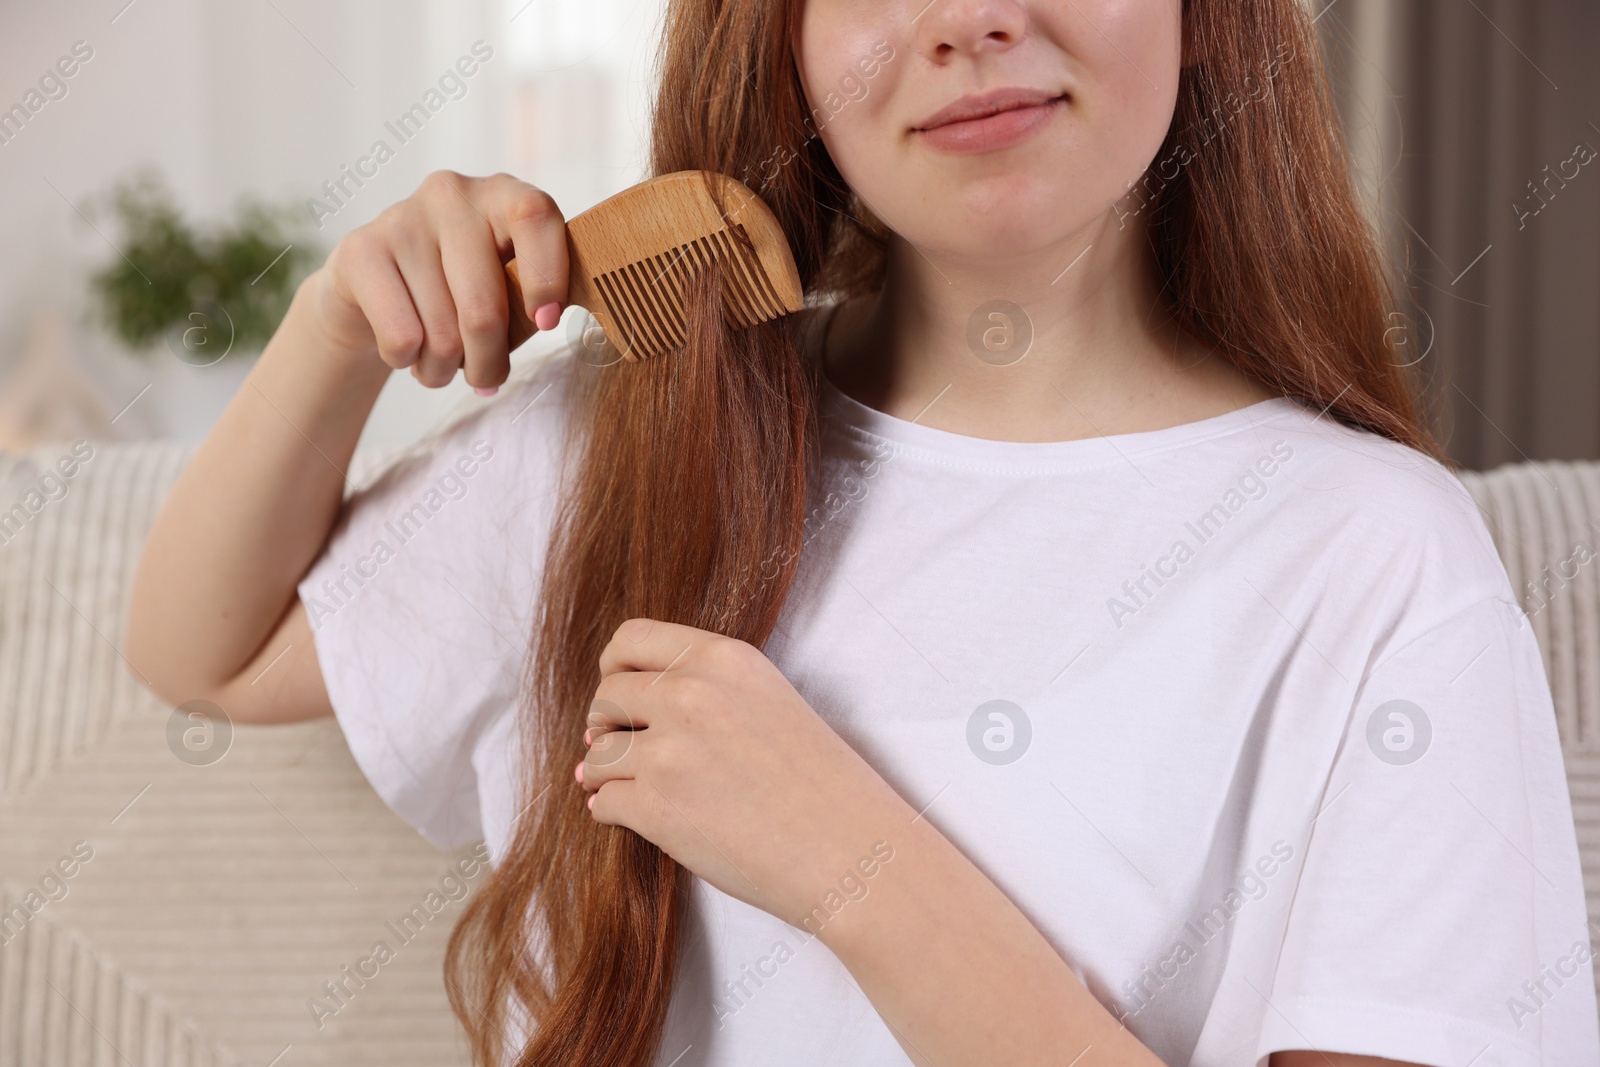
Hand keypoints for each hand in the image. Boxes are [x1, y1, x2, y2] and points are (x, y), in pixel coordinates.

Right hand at [303, 170, 569, 391]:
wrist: (373, 288)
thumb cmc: (460, 291)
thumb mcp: (506, 284)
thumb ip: (534, 292)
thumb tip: (547, 318)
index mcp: (502, 195)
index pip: (535, 217)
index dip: (546, 276)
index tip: (545, 322)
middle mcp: (451, 195)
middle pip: (484, 304)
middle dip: (489, 360)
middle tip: (488, 377)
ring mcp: (401, 218)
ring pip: (442, 333)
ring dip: (446, 369)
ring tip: (442, 363)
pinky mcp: (360, 251)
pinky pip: (402, 337)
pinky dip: (408, 361)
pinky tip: (407, 348)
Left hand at [577, 619, 913, 923]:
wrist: (852, 849)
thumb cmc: (821, 783)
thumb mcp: (769, 702)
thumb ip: (705, 690)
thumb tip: (616, 714)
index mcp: (724, 658)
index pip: (630, 639)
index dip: (613, 669)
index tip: (619, 697)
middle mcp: (691, 694)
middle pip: (605, 697)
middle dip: (604, 728)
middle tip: (622, 752)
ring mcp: (670, 751)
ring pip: (596, 755)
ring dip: (604, 776)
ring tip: (630, 790)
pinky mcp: (658, 808)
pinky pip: (603, 804)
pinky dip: (613, 814)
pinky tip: (638, 820)